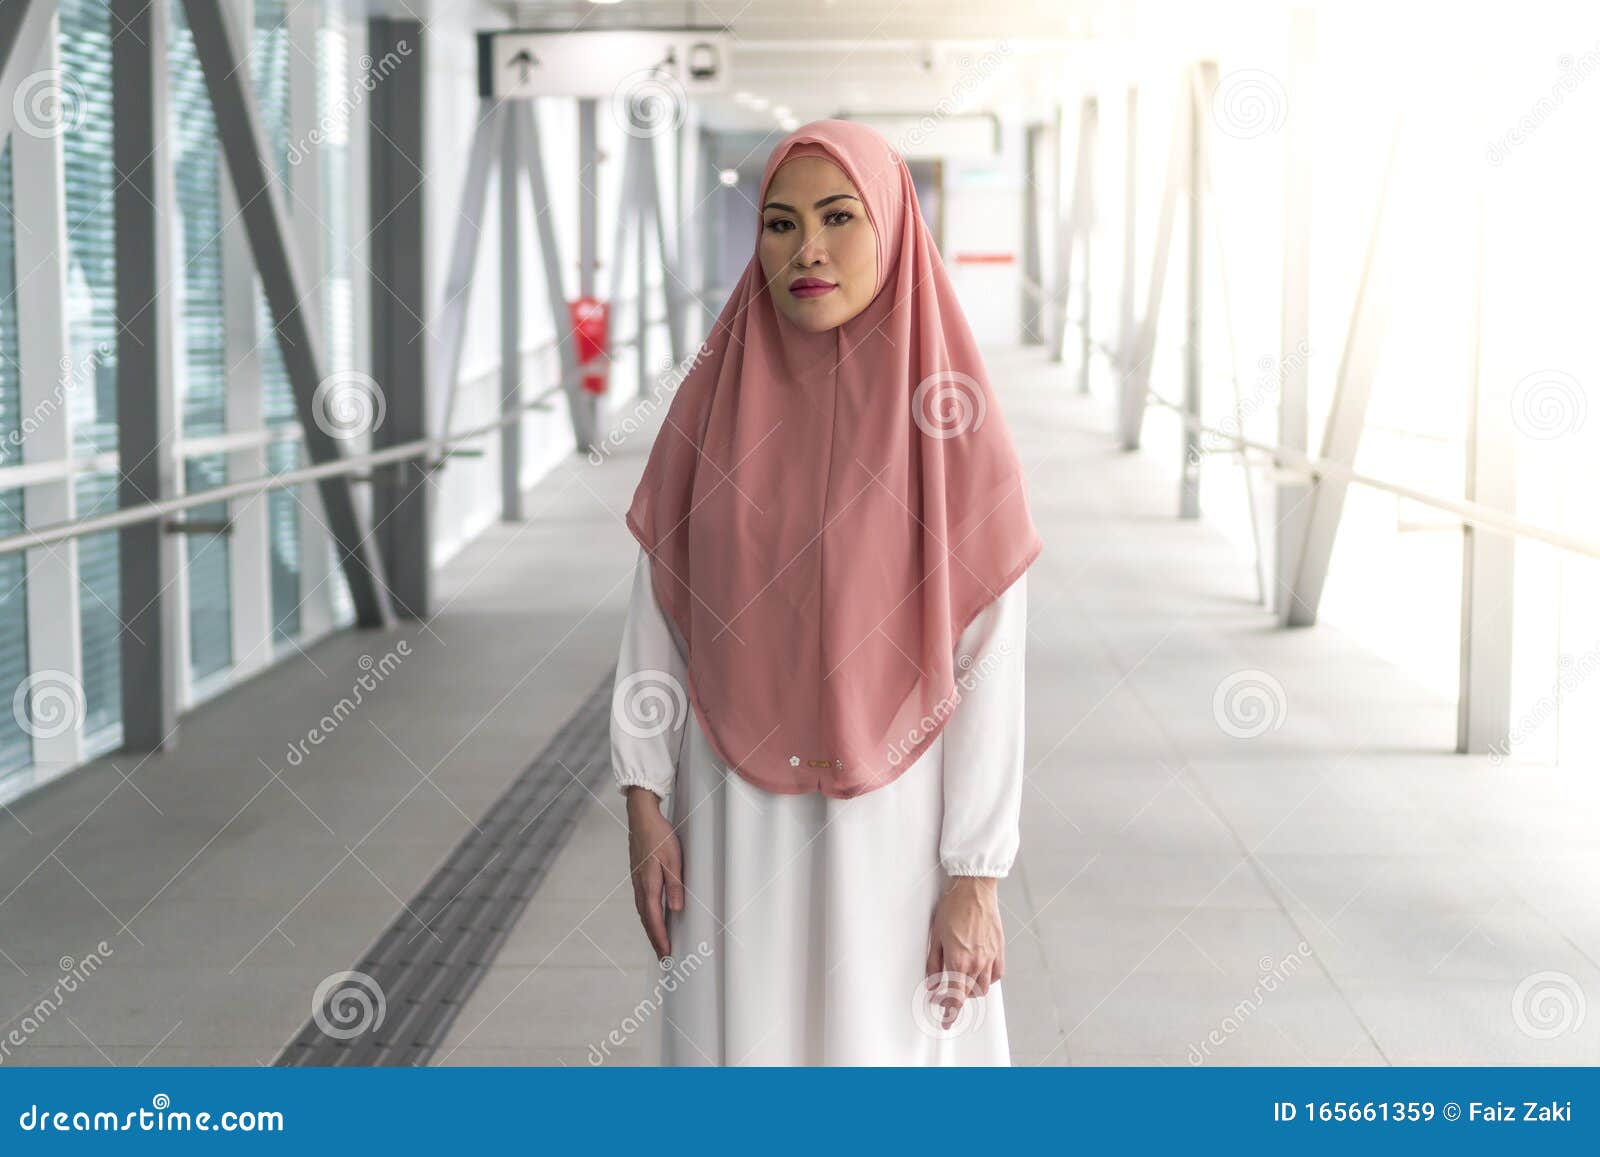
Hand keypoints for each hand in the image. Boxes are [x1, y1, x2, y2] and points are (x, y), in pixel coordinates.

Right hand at [625, 786, 682, 959]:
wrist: (641, 818)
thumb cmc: (659, 836)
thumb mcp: (673, 860)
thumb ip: (674, 885)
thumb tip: (676, 909)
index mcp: (648, 885)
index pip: (654, 919)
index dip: (660, 938)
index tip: (666, 954)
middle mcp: (640, 886)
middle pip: (646, 920)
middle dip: (655, 939)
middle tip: (663, 957)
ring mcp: (637, 881)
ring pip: (643, 912)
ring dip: (650, 929)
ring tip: (659, 942)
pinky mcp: (638, 876)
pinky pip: (642, 902)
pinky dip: (647, 916)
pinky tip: (652, 917)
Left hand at [924, 875, 1004, 1029]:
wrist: (974, 890)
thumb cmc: (953, 908)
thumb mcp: (935, 936)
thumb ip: (934, 964)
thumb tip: (932, 984)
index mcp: (958, 960)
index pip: (956, 997)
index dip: (950, 1012)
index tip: (947, 1021)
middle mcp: (977, 962)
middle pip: (970, 994)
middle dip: (958, 998)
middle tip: (947, 994)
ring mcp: (991, 956)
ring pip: (984, 987)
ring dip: (972, 990)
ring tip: (963, 982)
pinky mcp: (1000, 949)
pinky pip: (997, 974)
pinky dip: (988, 979)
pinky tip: (979, 973)